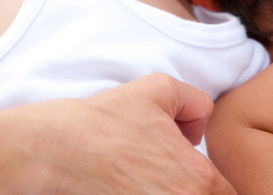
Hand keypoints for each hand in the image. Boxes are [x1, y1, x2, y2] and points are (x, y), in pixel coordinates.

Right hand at [27, 74, 235, 193]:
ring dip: (173, 192)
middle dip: (195, 189)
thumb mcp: (162, 88)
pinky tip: (134, 186)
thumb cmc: (109, 118)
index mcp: (198, 178)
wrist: (58, 148)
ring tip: (150, 180)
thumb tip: (198, 128)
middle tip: (165, 173)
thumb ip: (197, 102)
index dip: (214, 184)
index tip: (194, 174)